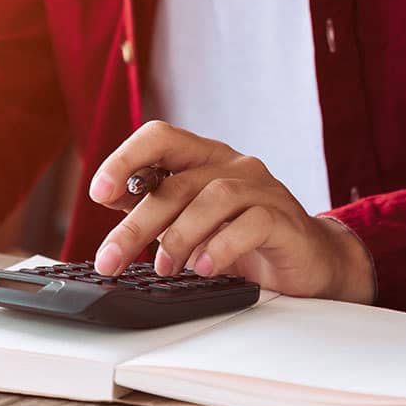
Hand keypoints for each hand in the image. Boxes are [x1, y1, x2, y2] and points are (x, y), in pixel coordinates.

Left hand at [88, 121, 374, 303]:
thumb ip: (154, 206)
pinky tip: (205, 268)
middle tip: (111, 259)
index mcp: (202, 158)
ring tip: (164, 269)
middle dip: (136, 225)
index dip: (125, 159)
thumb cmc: (241, 239)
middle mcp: (232, 165)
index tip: (99, 193)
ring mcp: (261, 188)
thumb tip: (110, 198)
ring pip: (212, 198)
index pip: (159, 137)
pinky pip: (250, 223)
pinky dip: (221, 246)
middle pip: (176, 183)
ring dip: (178, 237)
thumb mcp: (189, 221)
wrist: (306, 262)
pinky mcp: (284, 218)